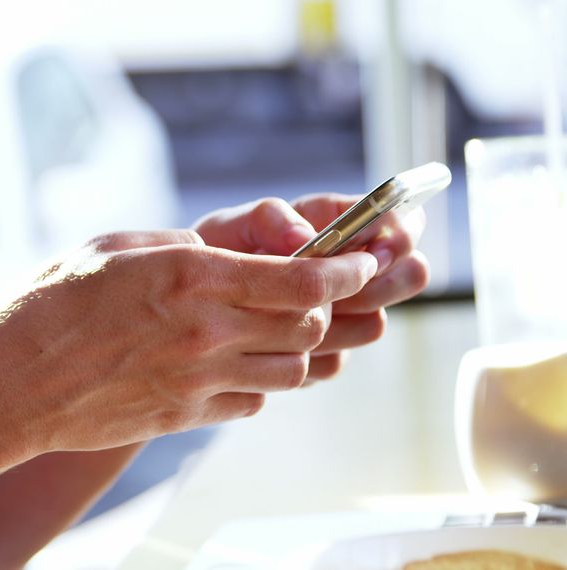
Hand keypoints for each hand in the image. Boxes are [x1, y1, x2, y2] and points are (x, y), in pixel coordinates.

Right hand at [0, 229, 376, 455]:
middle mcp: (205, 332)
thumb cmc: (49, 305)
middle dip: (325, 307)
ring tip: (272, 330)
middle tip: (314, 292)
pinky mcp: (183, 417)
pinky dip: (257, 383)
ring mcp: (197, 381)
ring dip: (295, 348)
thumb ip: (178, 247)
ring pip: (291, 372)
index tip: (360, 262)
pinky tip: (230, 365)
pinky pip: (250, 403)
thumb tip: (218, 253)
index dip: (346, 271)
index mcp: (191, 277)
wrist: (10, 383)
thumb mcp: (114, 248)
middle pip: (308, 326)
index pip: (303, 278)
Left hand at [194, 196, 429, 381]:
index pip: (399, 223)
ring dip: (345, 317)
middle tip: (355, 279)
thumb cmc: (212, 253)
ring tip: (304, 307)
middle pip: (409, 275)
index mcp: (337, 226)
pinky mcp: (320, 355)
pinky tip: (280, 341)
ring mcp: (341, 316)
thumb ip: (268, 219)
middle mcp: (349, 272)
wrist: (183, 305)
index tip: (381, 243)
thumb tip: (303, 235)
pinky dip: (313, 351)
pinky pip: (334, 360)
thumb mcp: (231, 226)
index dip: (400, 232)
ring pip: (373, 324)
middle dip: (385, 279)